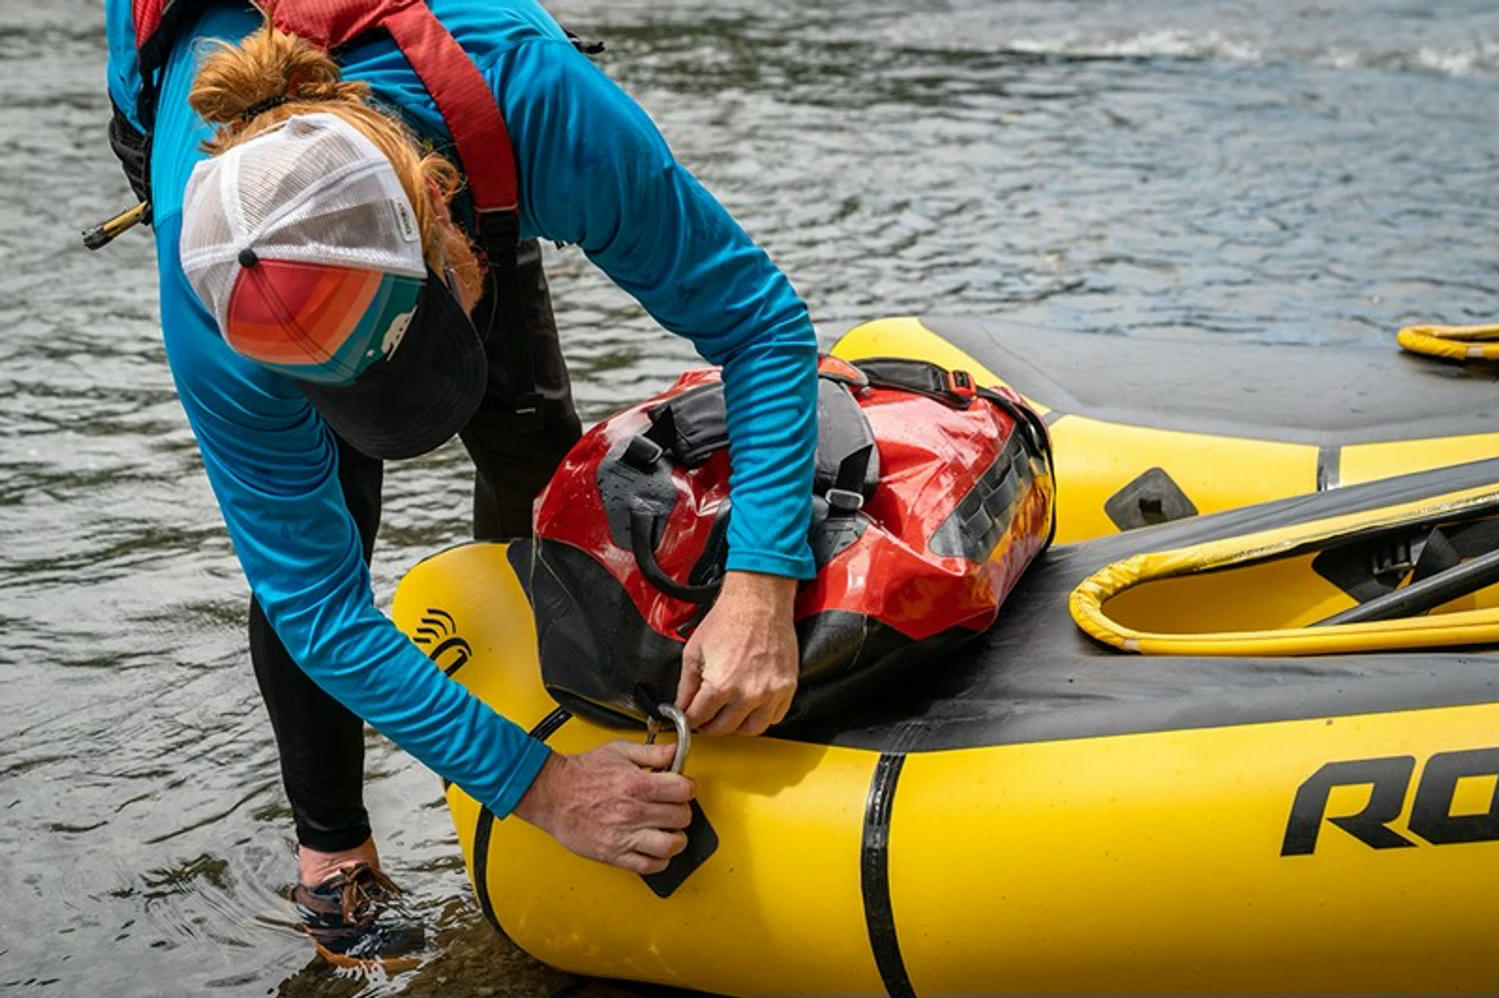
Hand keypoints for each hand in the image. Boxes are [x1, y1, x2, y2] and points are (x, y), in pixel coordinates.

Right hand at [512, 742, 694, 874]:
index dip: (687, 787)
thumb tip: (676, 751)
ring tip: (669, 831)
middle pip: (681, 817)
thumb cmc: (582, 773)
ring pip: (671, 845)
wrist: (552, 794)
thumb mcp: (619, 751)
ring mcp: (624, 836)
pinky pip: (648, 866)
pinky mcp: (613, 855)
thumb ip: (652, 752)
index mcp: (637, 784)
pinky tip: (656, 849)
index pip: (684, 791)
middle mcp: (633, 812)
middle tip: (672, 808)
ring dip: (676, 838)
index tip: (681, 789)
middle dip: (681, 811)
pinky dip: (659, 860)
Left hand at [676, 570, 798, 735]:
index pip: (698, 719)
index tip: (689, 718)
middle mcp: (747, 694)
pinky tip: (752, 705)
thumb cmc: (728, 620)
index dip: (689, 720)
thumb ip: (686, 685)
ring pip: (752, 729)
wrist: (758, 601)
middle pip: (723, 729)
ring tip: (729, 713)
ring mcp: (770, 692)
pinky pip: (776, 717)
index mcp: (720, 685)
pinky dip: (762, 716)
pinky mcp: (787, 687)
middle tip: (706, 716)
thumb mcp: (694, 651)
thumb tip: (681, 705)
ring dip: (737, 726)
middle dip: (709, 725)